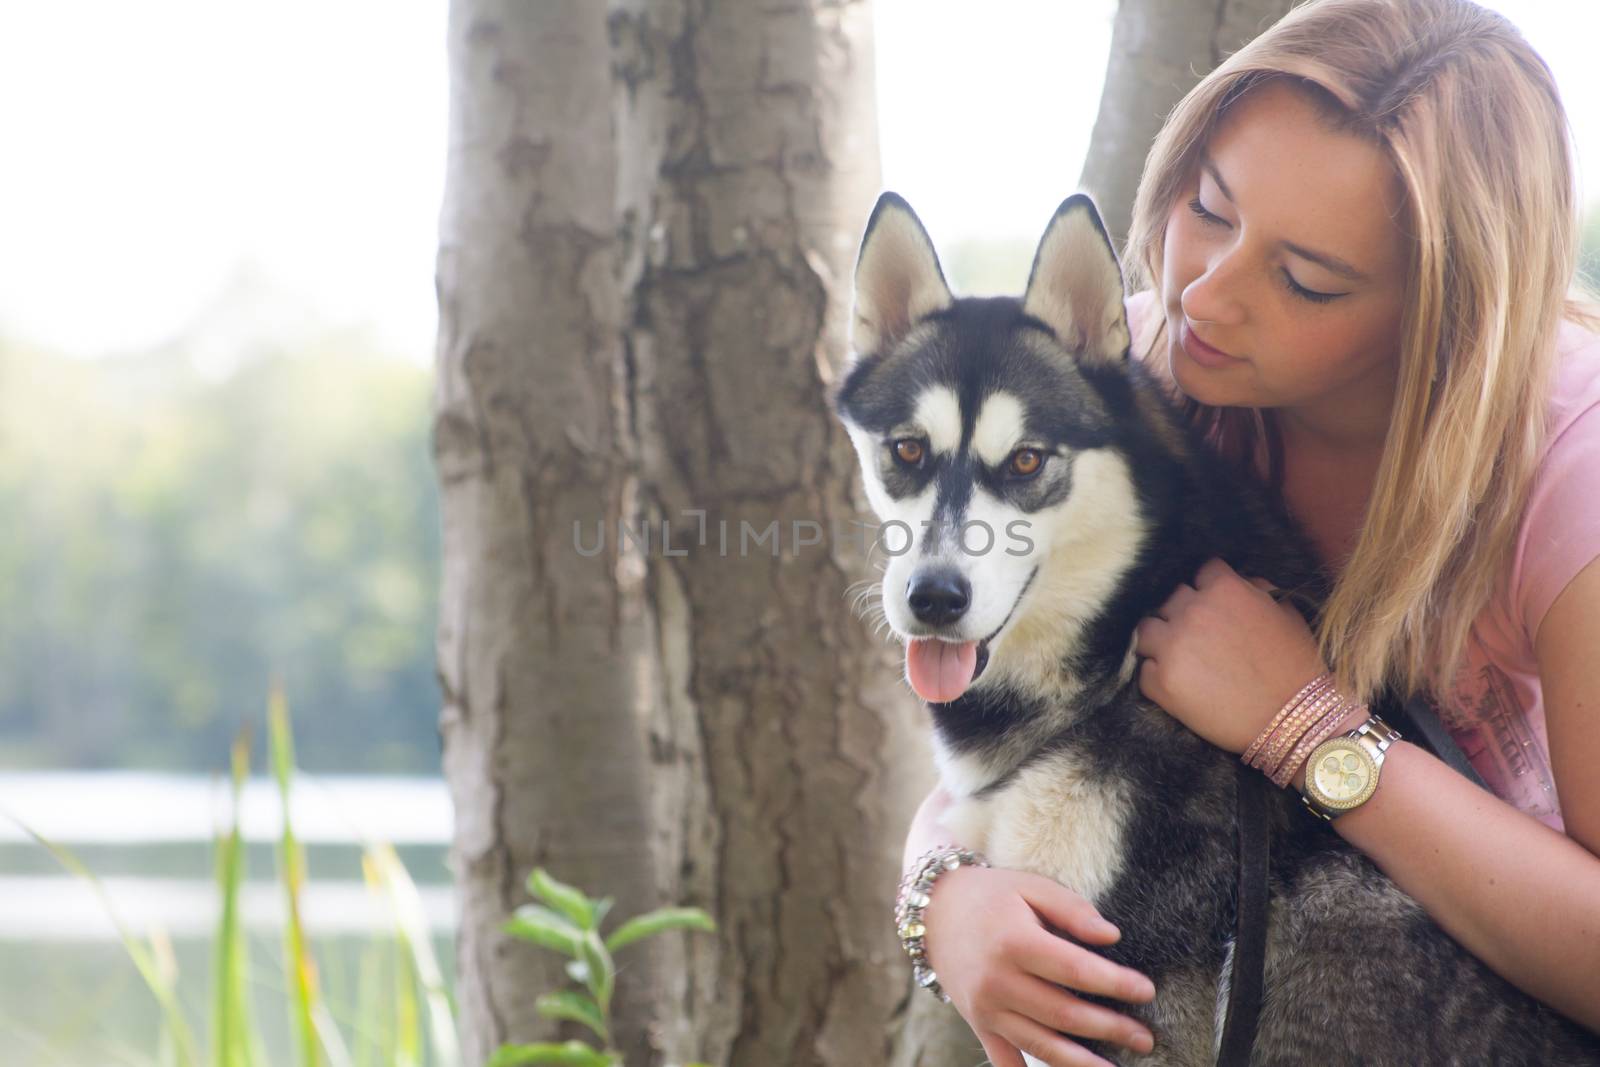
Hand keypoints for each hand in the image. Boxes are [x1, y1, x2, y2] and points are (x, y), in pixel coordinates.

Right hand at [922, 864, 1157, 1066]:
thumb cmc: (991, 894)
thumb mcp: (1030, 885)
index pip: (1075, 970)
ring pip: (1041, 1045)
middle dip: (1110, 1028)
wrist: (933, 910)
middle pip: (1064, 1014)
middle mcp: (997, 980)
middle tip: (1145, 1036)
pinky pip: (1006, 1060)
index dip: (1115, 984)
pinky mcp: (978, 1024)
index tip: (1147, 991)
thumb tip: (1112, 937)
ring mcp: (985, 1008)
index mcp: (1014, 941)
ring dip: (1083, 1063)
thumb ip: (1072, 909)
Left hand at [1133, 557, 1327, 753]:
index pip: (1203, 572)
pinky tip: (1181, 686)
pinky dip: (1158, 677)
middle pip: (1172, 600)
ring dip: (1160, 641)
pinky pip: (1145, 671)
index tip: (1216, 607)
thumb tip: (1241, 582)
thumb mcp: (1285, 614)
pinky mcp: (1161, 682)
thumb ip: (1256, 591)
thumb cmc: (1297, 667)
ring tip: (1180, 659)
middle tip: (1200, 639)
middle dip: (1184, 615)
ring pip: (1147, 631)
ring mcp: (1173, 647)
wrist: (1296, 720)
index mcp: (1224, 590)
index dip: (1211, 590)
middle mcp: (1193, 612)